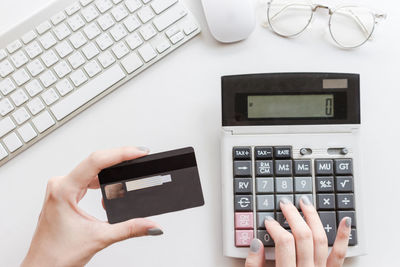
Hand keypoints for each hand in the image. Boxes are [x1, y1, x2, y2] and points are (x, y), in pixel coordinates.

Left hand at [21, 147, 162, 266]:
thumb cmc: (56, 255)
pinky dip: (103, 181)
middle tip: (140, 156)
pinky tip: (113, 188)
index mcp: (63, 190)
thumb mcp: (99, 238)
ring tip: (130, 170)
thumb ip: (130, 229)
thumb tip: (150, 224)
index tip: (138, 153)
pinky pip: (87, 178)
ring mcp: (61, 188)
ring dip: (111, 170)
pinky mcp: (65, 194)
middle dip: (120, 158)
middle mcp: (60, 185)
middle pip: (95, 161)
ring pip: (91, 169)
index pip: (96, 161)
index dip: (120, 154)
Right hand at [245, 196, 350, 266]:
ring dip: (313, 218)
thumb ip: (254, 266)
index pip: (284, 243)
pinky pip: (340, 254)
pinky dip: (344, 237)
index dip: (275, 227)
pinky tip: (345, 221)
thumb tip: (255, 244)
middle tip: (285, 204)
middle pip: (303, 236)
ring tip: (305, 204)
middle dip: (293, 216)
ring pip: (321, 239)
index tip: (268, 221)